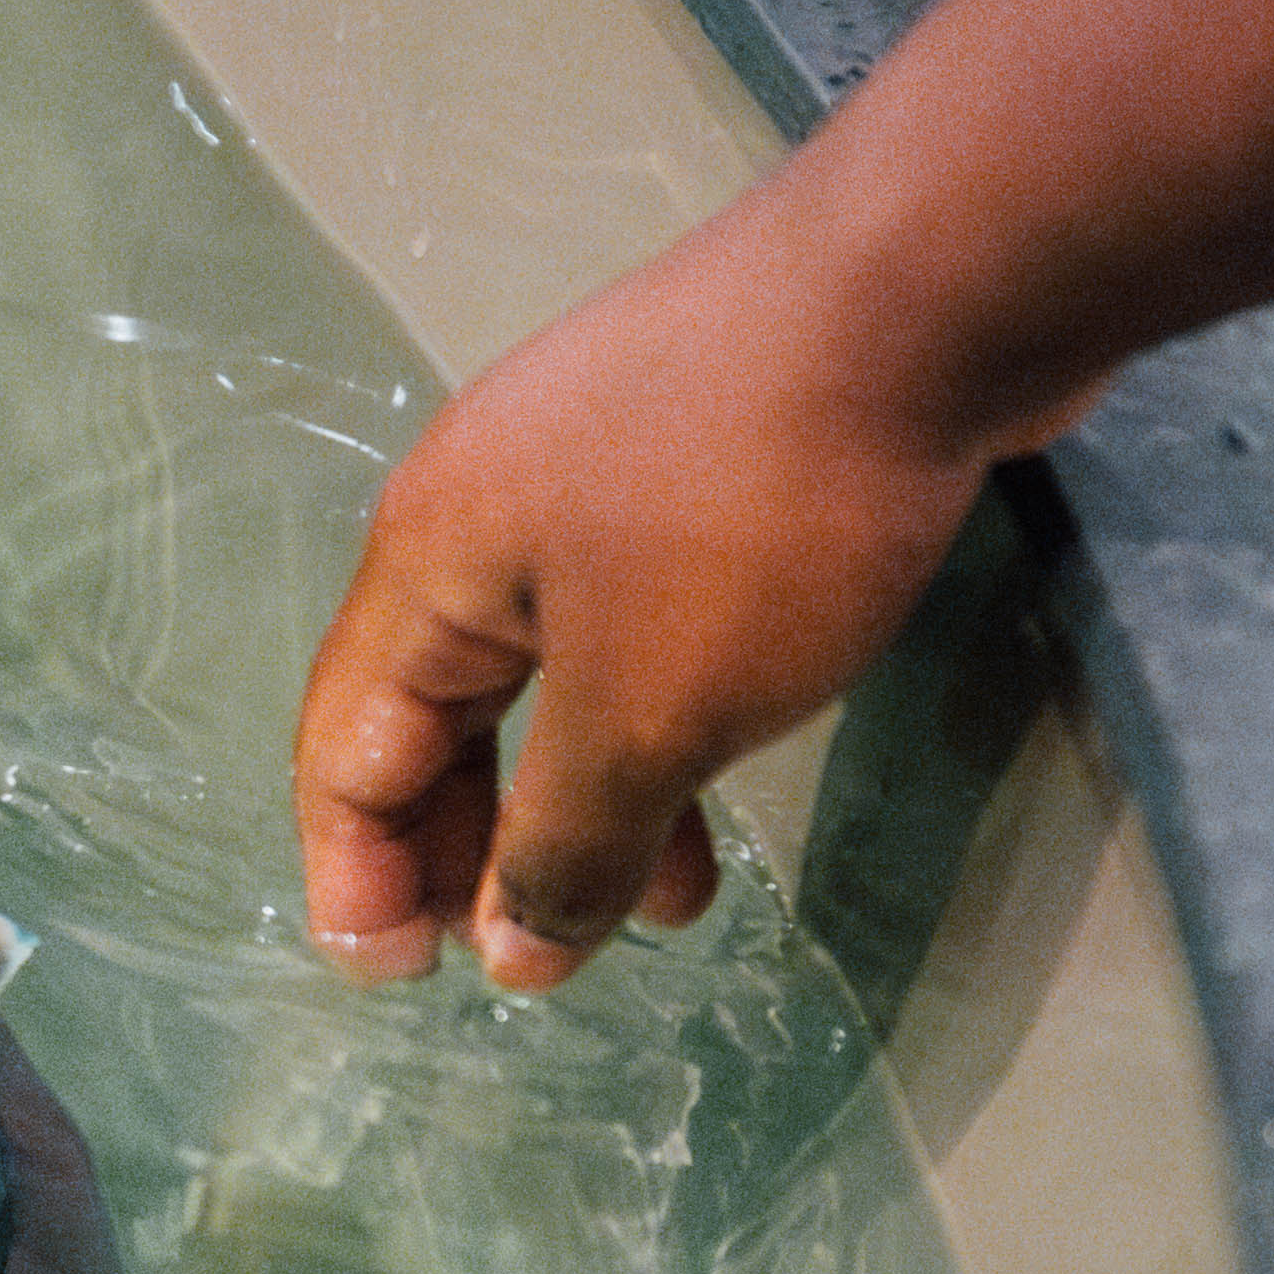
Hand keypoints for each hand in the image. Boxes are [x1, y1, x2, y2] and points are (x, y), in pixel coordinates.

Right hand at [293, 188, 1011, 993]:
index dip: (361, 876)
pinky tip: (720, 780)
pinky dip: (654, 719)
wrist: (926, 288)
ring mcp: (592, 468)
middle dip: (470, 846)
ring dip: (581, 797)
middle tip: (527, 961)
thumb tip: (508, 952)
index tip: (409, 985)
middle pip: (437, 709)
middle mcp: (484, 506)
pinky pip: (634, 621)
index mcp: (432, 559)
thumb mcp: (653, 710)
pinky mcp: (695, 456)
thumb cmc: (756, 511)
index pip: (347, 748)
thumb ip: (566, 841)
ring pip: (550, 671)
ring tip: (664, 911)